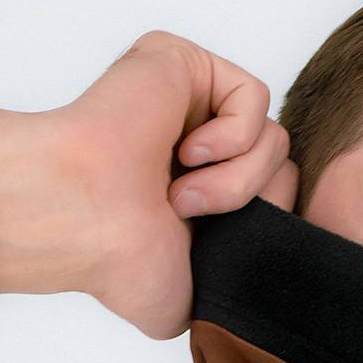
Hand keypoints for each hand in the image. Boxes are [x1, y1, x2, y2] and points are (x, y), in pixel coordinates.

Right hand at [52, 29, 298, 340]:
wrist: (83, 223)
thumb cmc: (118, 259)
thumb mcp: (197, 296)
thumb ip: (239, 270)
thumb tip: (270, 252)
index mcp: (200, 193)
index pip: (276, 197)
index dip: (263, 222)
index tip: (208, 243)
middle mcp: (195, 147)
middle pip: (280, 166)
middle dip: (248, 201)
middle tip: (186, 215)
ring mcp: (189, 104)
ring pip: (271, 138)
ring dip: (235, 178)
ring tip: (178, 192)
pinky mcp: (183, 65)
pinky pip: (253, 98)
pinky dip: (233, 135)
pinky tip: (187, 152)